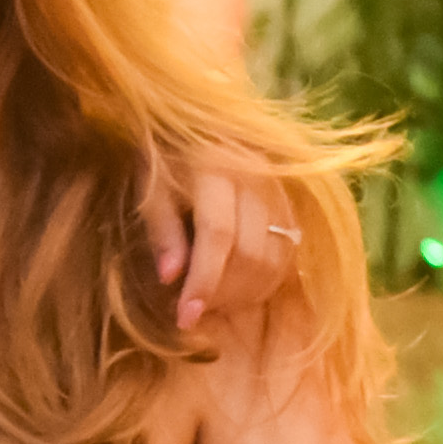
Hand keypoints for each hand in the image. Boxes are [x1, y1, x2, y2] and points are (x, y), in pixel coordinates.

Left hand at [156, 154, 286, 324]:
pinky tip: (238, 289)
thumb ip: (162, 230)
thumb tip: (169, 278)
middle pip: (252, 252)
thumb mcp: (151, 188)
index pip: (217, 234)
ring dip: (246, 292)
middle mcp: (255, 177)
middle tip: (194, 311)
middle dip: (223, 293)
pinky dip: (266, 280)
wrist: (198, 125)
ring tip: (214, 302)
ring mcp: (279, 189)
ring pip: (276, 258)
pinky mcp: (291, 201)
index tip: (186, 319)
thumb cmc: (166, 160)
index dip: (203, 281)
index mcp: (215, 167)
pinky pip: (289, 252)